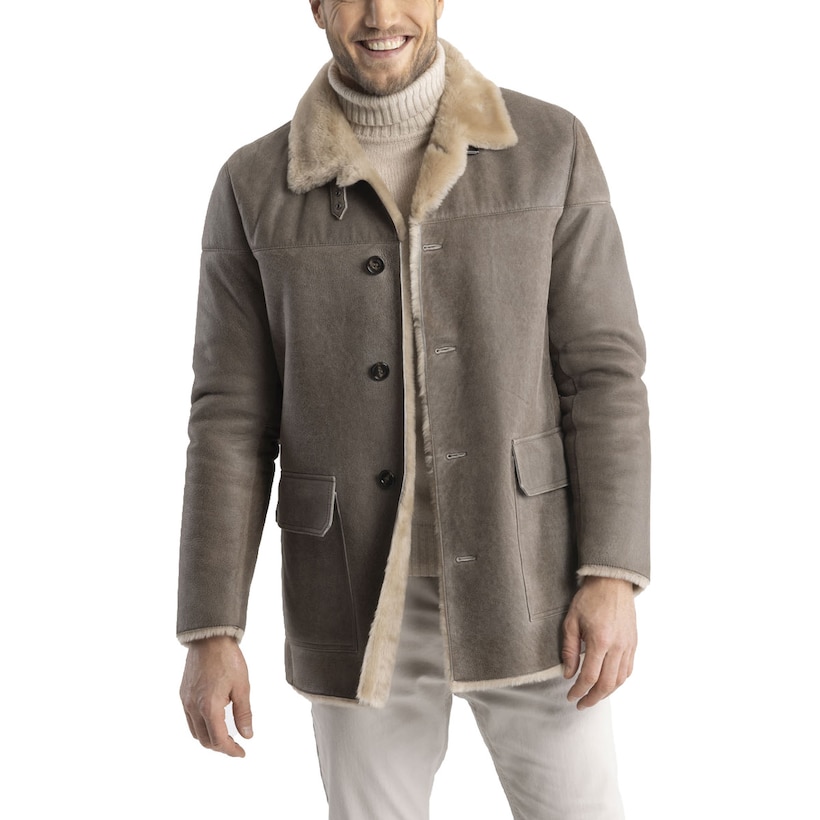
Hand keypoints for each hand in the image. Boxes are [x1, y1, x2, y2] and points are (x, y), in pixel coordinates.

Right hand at [180, 635, 252, 756]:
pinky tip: (213, 721)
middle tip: (236, 746)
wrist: (209, 639)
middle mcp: (193, 707)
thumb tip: (247, 735)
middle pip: (205, 740)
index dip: (231, 750)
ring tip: (225, 736)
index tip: (242, 752)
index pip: (219, 740)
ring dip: (209, 739)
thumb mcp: (242, 686)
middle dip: (221, 747)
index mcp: (209, 707)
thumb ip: (244, 713)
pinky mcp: (183, 694)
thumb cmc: (228, 659)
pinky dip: (201, 727)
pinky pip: (189, 719)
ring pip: (195, 732)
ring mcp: (186, 701)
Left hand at [562, 577, 636, 709]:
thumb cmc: (589, 599)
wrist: (611, 582)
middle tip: (581, 704)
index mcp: (600, 640)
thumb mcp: (571, 621)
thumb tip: (568, 674)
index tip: (571, 697)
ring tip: (593, 697)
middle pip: (607, 684)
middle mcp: (617, 646)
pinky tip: (608, 684)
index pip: (590, 676)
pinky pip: (628, 669)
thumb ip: (569, 649)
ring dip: (606, 693)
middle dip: (593, 698)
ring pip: (620, 680)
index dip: (579, 691)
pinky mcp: (634, 643)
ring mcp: (628, 645)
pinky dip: (618, 681)